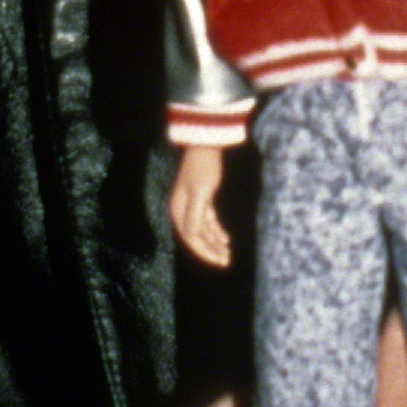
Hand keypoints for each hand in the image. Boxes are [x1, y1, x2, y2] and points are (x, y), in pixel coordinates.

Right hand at [169, 143, 232, 266]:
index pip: (190, 238)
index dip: (204, 252)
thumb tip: (191, 237)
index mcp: (178, 210)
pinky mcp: (202, 198)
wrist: (206, 144)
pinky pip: (208, 220)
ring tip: (228, 254)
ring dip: (215, 242)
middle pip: (196, 237)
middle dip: (211, 250)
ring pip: (204, 230)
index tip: (219, 261)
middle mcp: (182, 210)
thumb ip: (195, 215)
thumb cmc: (203, 167)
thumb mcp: (201, 192)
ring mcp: (192, 204)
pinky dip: (216, 230)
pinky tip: (226, 239)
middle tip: (226, 261)